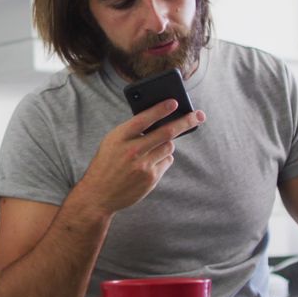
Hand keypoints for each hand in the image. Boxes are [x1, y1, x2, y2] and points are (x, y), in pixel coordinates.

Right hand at [75, 100, 204, 214]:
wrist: (98, 194)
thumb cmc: (107, 163)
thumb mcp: (112, 142)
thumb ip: (132, 131)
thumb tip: (159, 119)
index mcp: (119, 137)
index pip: (143, 119)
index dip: (160, 109)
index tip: (174, 102)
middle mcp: (132, 150)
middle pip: (166, 132)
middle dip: (185, 122)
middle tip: (199, 115)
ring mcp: (143, 166)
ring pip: (169, 146)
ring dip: (167, 143)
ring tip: (155, 146)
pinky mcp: (151, 178)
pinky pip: (167, 161)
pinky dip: (163, 158)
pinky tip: (150, 162)